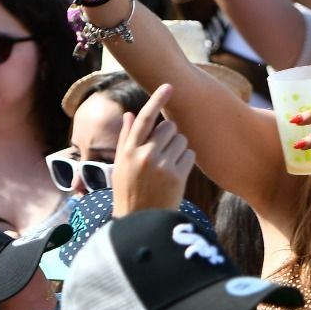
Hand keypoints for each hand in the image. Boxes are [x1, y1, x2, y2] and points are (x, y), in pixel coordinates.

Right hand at [112, 83, 195, 214]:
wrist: (140, 223)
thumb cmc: (129, 193)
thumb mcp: (121, 166)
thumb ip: (126, 139)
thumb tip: (129, 114)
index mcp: (128, 150)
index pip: (144, 118)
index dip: (157, 100)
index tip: (169, 86)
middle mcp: (143, 155)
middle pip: (169, 127)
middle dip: (170, 137)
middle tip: (164, 154)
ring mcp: (160, 165)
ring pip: (182, 140)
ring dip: (179, 149)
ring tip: (168, 166)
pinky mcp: (176, 176)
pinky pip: (189, 155)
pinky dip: (186, 162)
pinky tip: (176, 175)